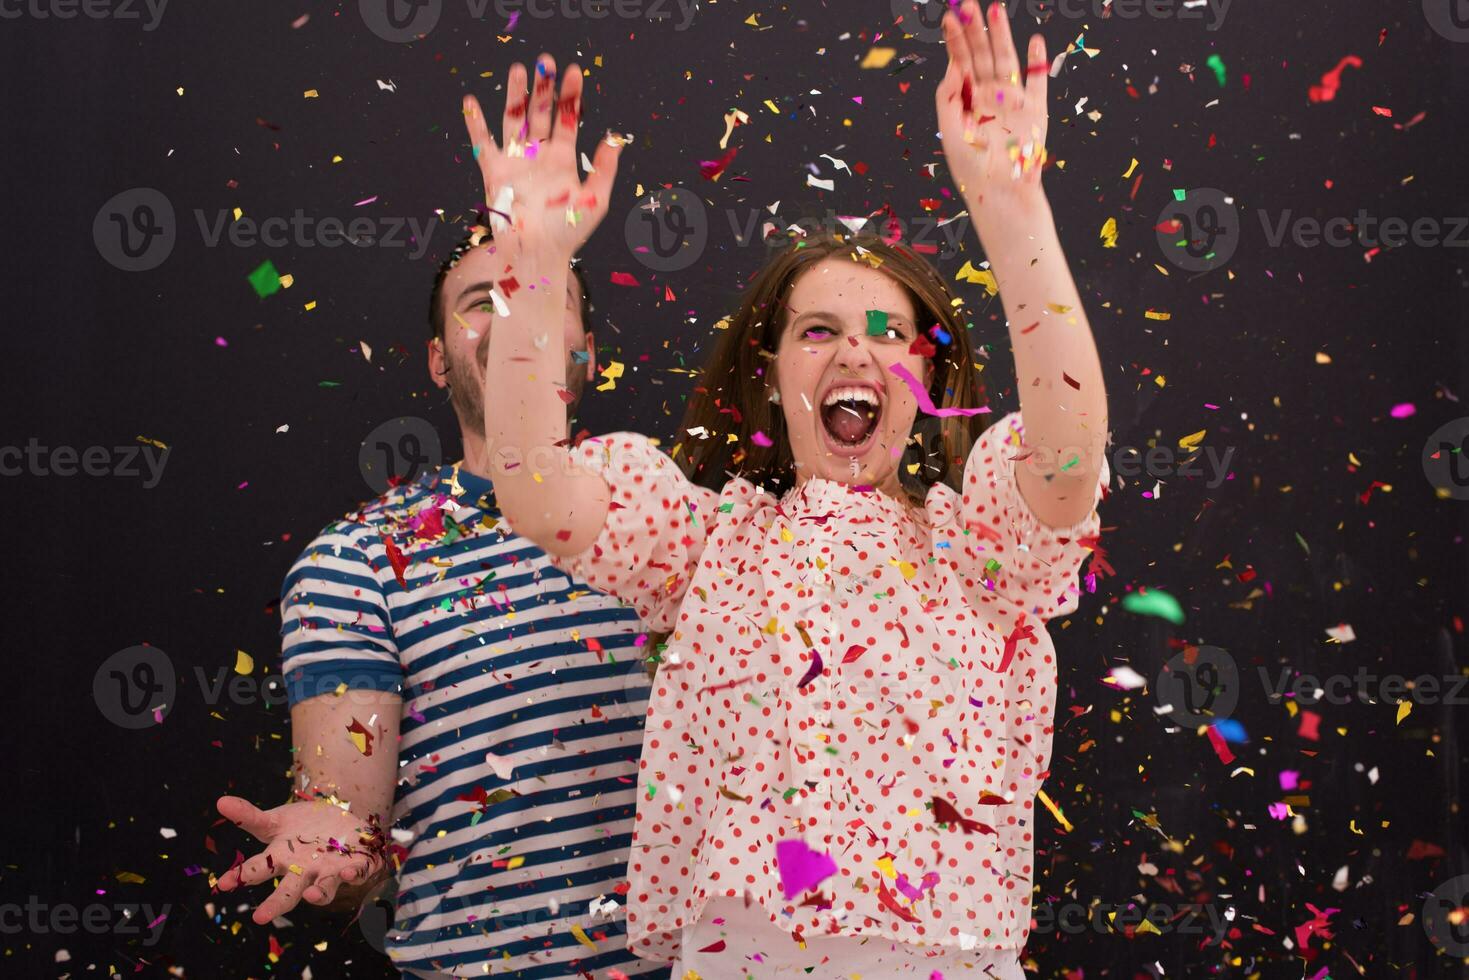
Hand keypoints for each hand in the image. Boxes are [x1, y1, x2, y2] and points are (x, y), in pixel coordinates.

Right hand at [213, 795, 390, 923]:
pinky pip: (357, 873)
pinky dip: (353, 875)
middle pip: (288, 892)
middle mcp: (305, 872)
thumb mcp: (276, 820)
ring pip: (324, 890)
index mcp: (282, 860)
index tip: (223, 884)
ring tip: (311, 896)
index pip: (258, 870)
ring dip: (319, 894)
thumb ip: (250, 817)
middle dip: (275, 905)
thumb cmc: (302, 828)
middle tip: (260, 917)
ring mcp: (330, 872)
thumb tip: (220, 801)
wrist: (339, 825)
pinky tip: (348, 873)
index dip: (240, 876)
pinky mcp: (356, 865)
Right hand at [462, 53, 624, 259]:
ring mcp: (516, 162)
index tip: (574, 72)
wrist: (538, 255)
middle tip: (546, 61)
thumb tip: (615, 138)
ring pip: (514, 121)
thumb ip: (605, 169)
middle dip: (543, 88)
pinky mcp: (494, 173)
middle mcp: (538, 155)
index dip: (570, 96)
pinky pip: (483, 144)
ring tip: (519, 70)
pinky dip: (475, 124)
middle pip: (540, 113)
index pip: (567, 119)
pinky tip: (471, 101)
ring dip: (515, 96)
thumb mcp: (596, 200)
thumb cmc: (568, 232)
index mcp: (563, 159)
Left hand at [936, 1, 1049, 208]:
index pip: (960, 63)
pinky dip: (1038, 63)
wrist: (999, 193)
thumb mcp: (948, 130)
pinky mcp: (1035, 111)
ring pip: (1006, 61)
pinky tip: (1034, 41)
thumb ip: (948, 96)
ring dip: (1001, 36)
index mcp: (968, 101)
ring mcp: (1013, 101)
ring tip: (995, 10)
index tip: (949, 17)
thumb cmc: (970, 167)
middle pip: (982, 55)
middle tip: (968, 3)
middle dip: (975, 30)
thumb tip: (954, 64)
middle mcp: (990, 97)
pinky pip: (1038, 82)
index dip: (955, 40)